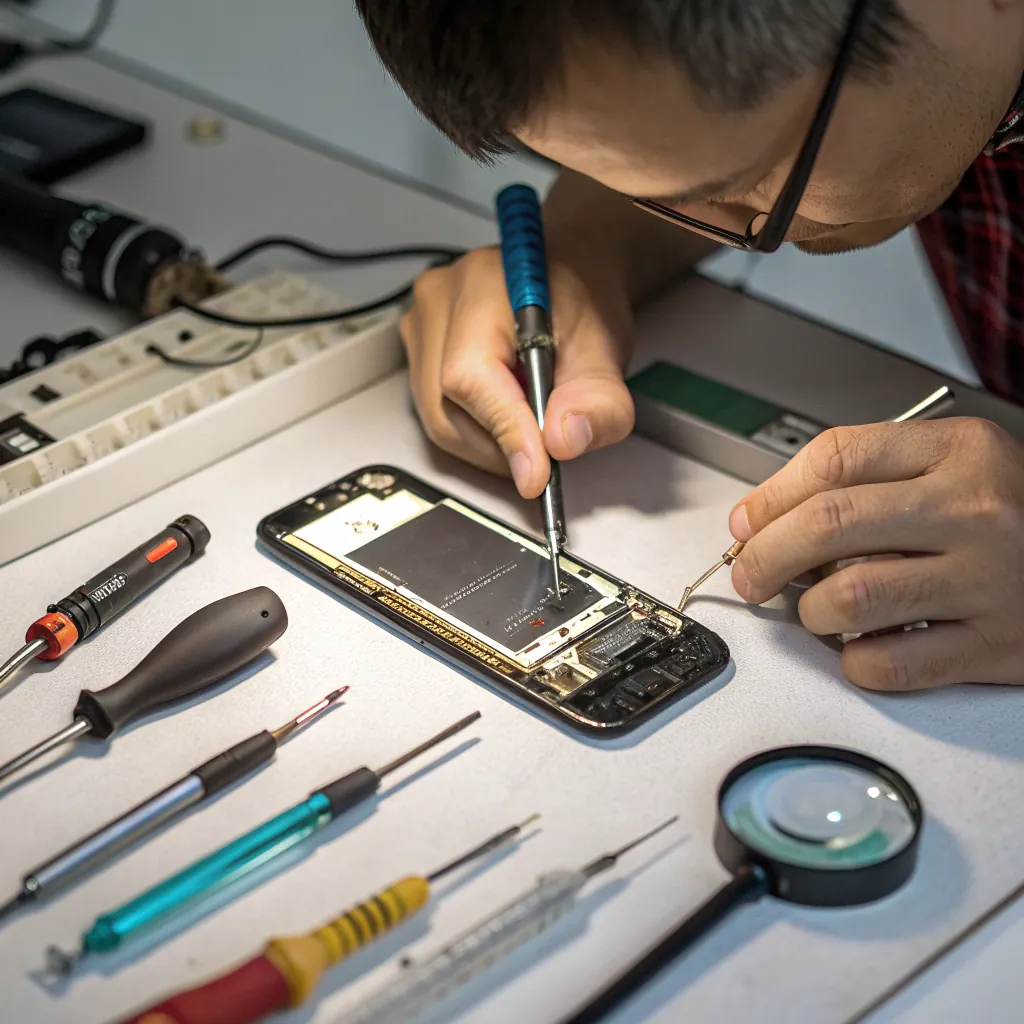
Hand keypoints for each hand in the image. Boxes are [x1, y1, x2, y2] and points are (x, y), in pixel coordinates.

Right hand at [399, 243, 635, 498]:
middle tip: (547, 454)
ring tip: (532, 426)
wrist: (568, 274)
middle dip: (501, 448)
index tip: (536, 473)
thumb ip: (597, 398)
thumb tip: (564, 440)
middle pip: (448, 408)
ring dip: (491, 445)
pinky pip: (436, 414)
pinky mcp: (418, 351)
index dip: (504, 431)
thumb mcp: (606, 347)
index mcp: (482, 285)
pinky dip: (478, 433)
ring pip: (439, 421)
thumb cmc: (582, 298)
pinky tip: (510, 416)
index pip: (471, 376)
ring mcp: (420, 325)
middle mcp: (438, 301)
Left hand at [727, 418, 1023, 689]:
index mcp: (960, 452)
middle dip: (766, 555)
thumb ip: (865, 481)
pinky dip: (855, 662)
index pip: (835, 459)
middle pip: (829, 523)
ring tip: (816, 611)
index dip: (770, 496)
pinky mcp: (997, 646)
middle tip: (750, 575)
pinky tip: (859, 648)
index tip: (746, 524)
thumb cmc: (1013, 517)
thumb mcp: (952, 469)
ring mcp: (990, 579)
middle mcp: (976, 509)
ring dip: (810, 612)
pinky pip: (892, 663)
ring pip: (851, 596)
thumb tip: (760, 519)